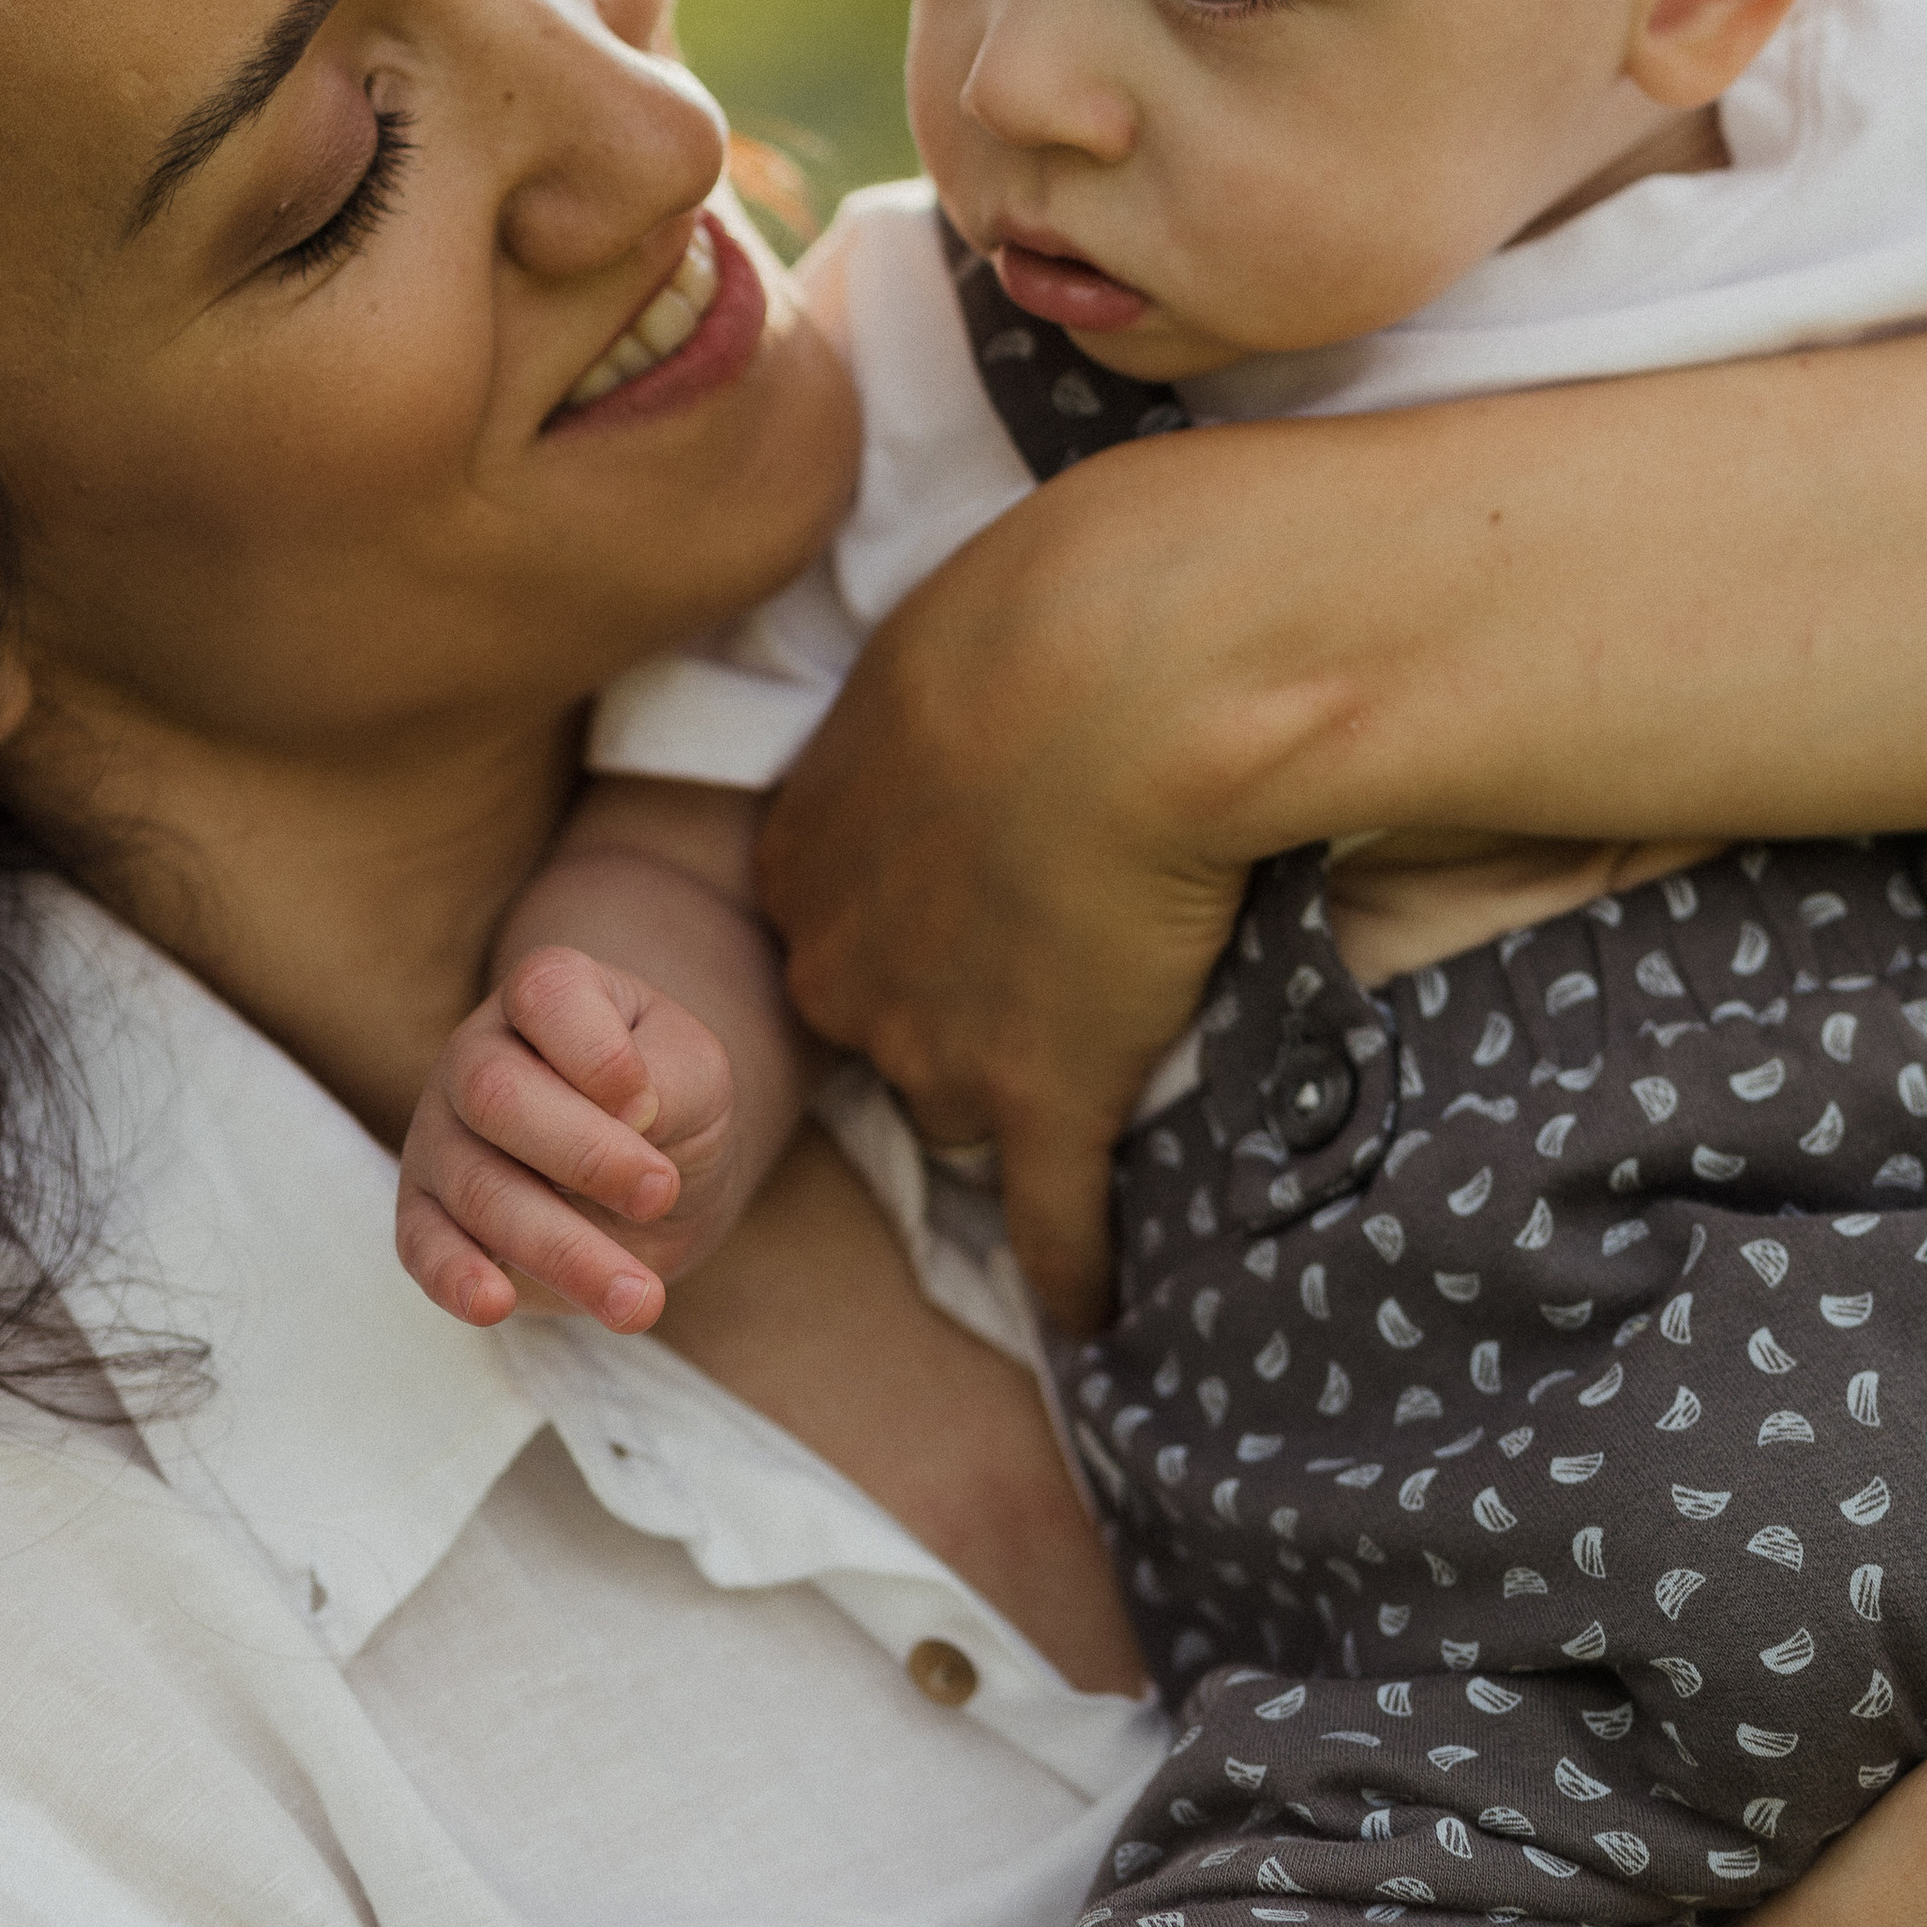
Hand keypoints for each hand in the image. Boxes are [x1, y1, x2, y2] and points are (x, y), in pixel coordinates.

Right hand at [395, 945, 737, 1334]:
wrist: (652, 1173)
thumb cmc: (672, 1102)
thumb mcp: (698, 1074)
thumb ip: (670, 1082)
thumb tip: (628, 1117)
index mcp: (547, 994)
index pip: (547, 996)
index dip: (598, 1055)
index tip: (651, 1107)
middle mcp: (478, 1054)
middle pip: (496, 1094)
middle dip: (585, 1155)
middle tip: (661, 1195)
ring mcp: (442, 1135)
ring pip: (476, 1188)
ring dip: (562, 1250)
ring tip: (639, 1299)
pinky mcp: (426, 1215)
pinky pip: (423, 1244)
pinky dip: (455, 1277)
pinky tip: (496, 1304)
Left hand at [760, 435, 1307, 1327]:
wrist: (1123, 670)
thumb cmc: (1042, 610)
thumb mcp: (940, 637)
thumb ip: (929, 700)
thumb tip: (969, 681)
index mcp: (802, 848)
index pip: (833, 928)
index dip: (907, 922)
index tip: (968, 907)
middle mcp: (843, 965)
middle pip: (883, 1031)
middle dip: (950, 1017)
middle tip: (1044, 972)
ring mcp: (941, 1045)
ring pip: (962, 1109)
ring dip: (1018, 1104)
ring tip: (1092, 1086)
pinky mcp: (1050, 1096)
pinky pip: (1055, 1222)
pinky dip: (1077, 1269)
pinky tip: (1100, 1316)